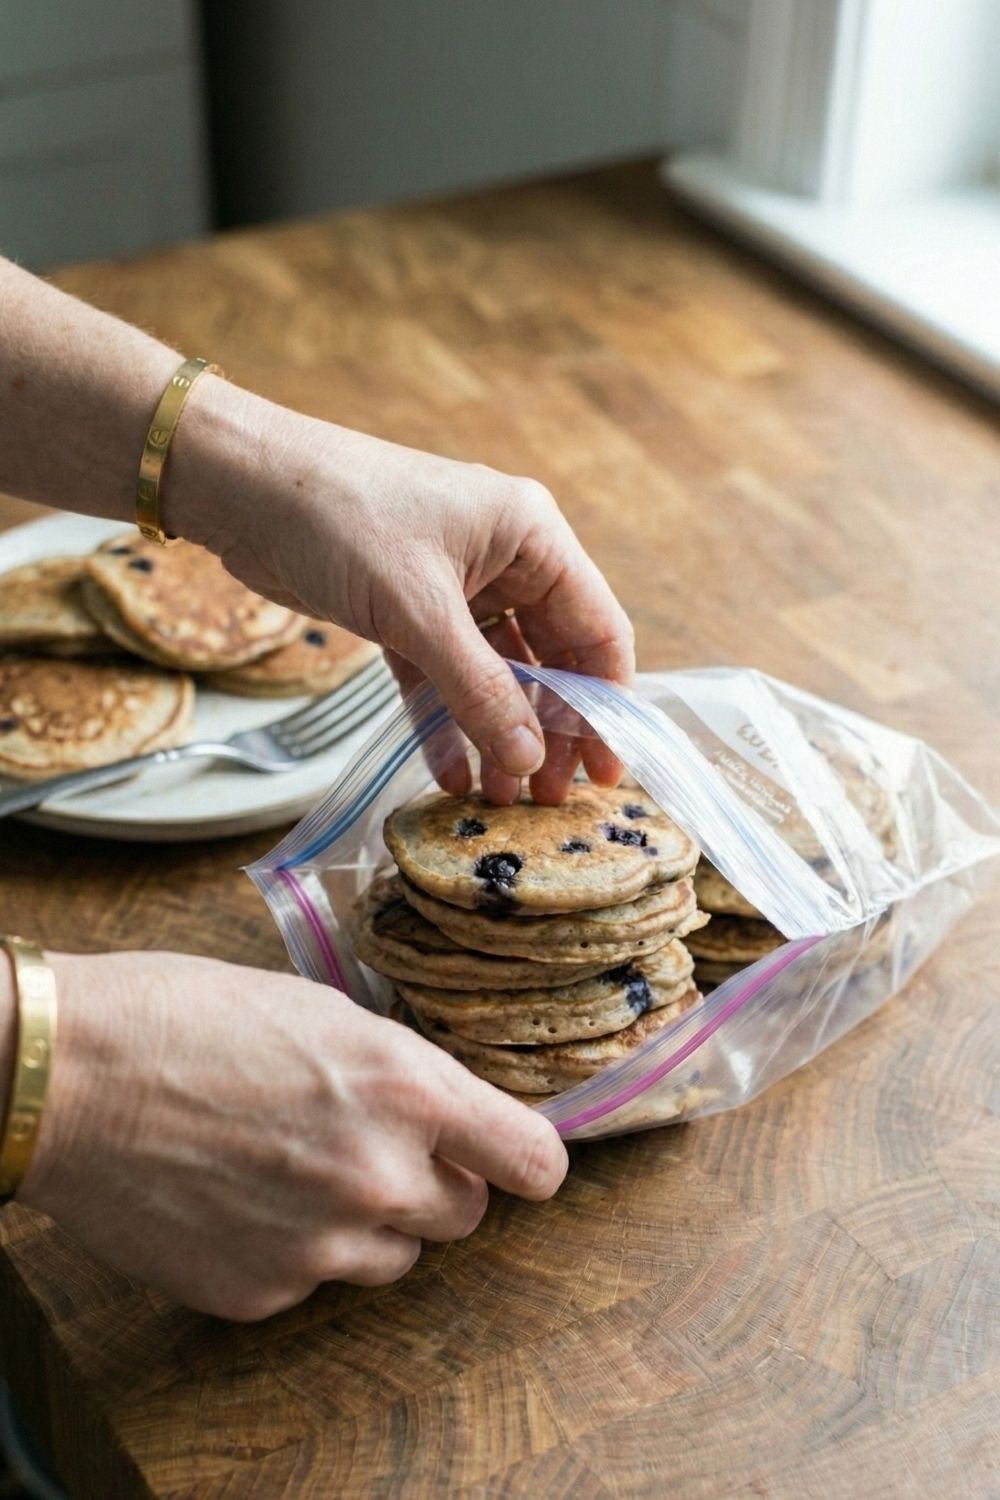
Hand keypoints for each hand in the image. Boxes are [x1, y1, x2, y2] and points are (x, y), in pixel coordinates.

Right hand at [21, 952, 567, 1321]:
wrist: (73, 1077)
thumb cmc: (189, 1016)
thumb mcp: (323, 1011)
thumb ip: (398, 1074)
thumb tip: (442, 1113)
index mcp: (406, 1088)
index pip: (530, 1159)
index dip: (528, 1162)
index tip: (519, 1163)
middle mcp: (379, 1175)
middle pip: (465, 1214)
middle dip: (432, 1182)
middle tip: (369, 1144)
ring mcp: (320, 1245)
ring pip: (395, 1256)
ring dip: (367, 1224)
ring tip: (293, 1168)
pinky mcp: (262, 1292)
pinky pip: (314, 1282)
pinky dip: (292, 1250)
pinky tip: (239, 1198)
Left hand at [173, 383, 634, 802]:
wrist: (242, 488)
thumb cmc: (341, 520)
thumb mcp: (419, 611)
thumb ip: (479, 689)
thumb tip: (530, 760)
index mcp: (530, 535)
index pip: (596, 627)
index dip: (606, 701)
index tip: (607, 768)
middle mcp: (503, 559)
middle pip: (551, 657)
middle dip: (551, 728)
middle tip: (550, 798)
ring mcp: (455, 586)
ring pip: (495, 673)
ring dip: (498, 732)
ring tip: (501, 797)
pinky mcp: (407, 610)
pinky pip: (442, 676)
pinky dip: (447, 720)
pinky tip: (452, 771)